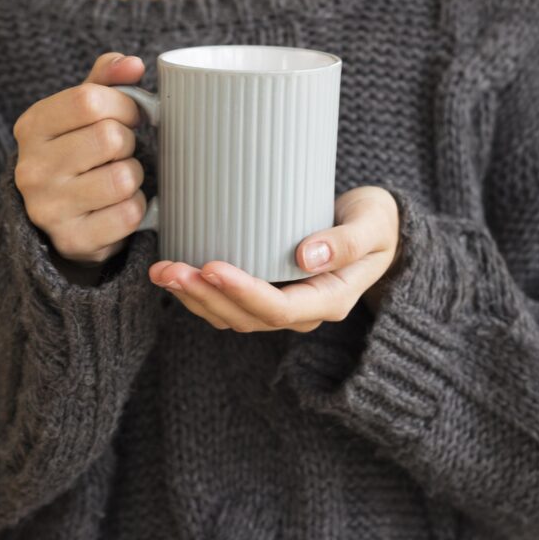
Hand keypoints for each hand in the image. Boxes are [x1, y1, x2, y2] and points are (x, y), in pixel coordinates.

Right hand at [13, 51, 150, 266]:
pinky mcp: (72, 240)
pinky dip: (136, 208)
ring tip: (118, 177)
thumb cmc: (78, 150)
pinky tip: (118, 205)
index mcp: (31, 127)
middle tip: (121, 150)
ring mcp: (48, 209)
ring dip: (134, 176)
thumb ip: (105, 80)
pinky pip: (129, 214)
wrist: (59, 217)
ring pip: (124, 177)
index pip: (88, 100)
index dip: (124, 104)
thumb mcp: (81, 111)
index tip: (129, 115)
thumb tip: (133, 64)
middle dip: (129, 141)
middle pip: (110, 138)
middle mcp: (31, 169)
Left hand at [148, 186, 402, 331]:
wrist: (376, 227)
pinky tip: (175, 272)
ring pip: (231, 316)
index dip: (242, 292)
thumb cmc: (376, 221)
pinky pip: (228, 304)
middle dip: (205, 296)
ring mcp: (284, 306)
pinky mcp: (268, 293)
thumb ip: (345, 242)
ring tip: (162, 271)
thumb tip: (306, 257)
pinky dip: (199, 292)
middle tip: (170, 268)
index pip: (279, 308)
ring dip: (194, 298)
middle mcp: (303, 311)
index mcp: (331, 300)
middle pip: (246, 318)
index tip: (212, 266)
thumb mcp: (372, 224)